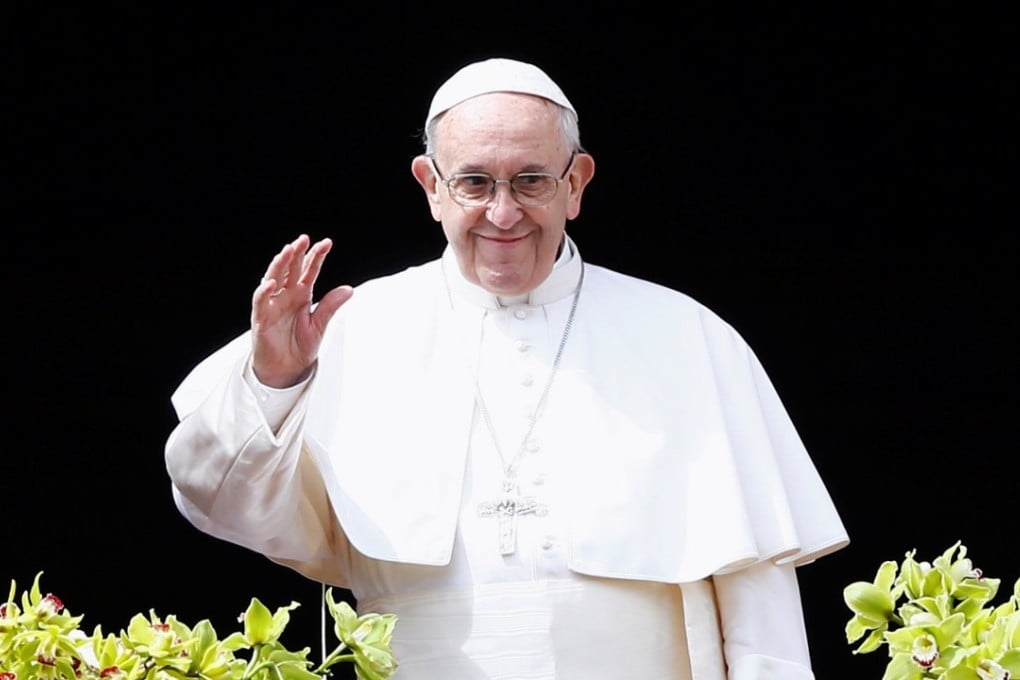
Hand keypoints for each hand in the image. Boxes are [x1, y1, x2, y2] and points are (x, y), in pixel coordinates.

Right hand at [251, 234, 353, 387]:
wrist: (286, 370)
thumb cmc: (299, 346)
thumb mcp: (320, 324)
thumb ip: (330, 306)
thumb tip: (349, 289)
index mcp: (301, 295)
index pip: (309, 271)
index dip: (316, 257)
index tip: (326, 243)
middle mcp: (286, 296)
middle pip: (290, 269)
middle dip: (296, 254)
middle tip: (304, 239)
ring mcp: (273, 305)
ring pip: (274, 278)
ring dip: (280, 264)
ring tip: (288, 251)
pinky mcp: (261, 318)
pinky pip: (261, 302)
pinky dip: (264, 292)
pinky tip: (271, 282)